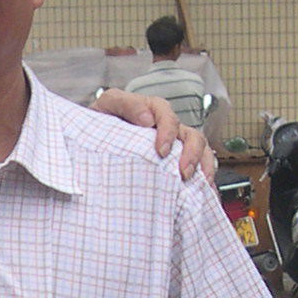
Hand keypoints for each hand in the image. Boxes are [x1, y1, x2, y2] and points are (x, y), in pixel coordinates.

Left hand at [90, 90, 214, 179]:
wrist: (93, 143)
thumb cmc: (100, 123)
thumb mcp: (107, 106)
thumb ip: (123, 104)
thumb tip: (146, 119)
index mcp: (152, 111)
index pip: (168, 115)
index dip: (168, 131)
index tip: (161, 150)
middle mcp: (167, 129)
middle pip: (192, 135)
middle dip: (192, 154)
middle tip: (183, 172)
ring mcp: (174, 146)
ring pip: (200, 152)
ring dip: (202, 167)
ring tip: (197, 184)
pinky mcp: (174, 164)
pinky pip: (198, 170)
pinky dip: (204, 182)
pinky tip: (204, 193)